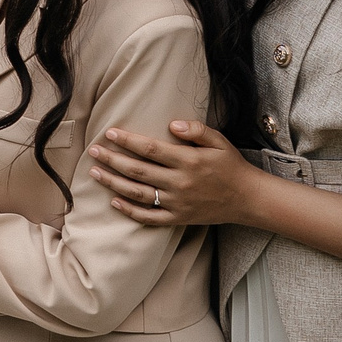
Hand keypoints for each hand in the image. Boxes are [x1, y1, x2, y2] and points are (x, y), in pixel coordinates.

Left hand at [90, 119, 264, 227]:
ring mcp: (177, 203)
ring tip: (94, 172)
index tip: (109, 133)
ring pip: (138, 193)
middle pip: (138, 170)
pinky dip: (130, 211)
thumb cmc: (230, 166)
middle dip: (112, 159)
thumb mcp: (219, 141)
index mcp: (188, 161)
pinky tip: (113, 201)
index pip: (150, 149)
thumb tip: (171, 123)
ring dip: (113, 183)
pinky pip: (149, 217)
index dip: (127, 140)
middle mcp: (180, 183)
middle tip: (93, 150)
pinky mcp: (178, 218)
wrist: (247, 198)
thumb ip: (196, 130)